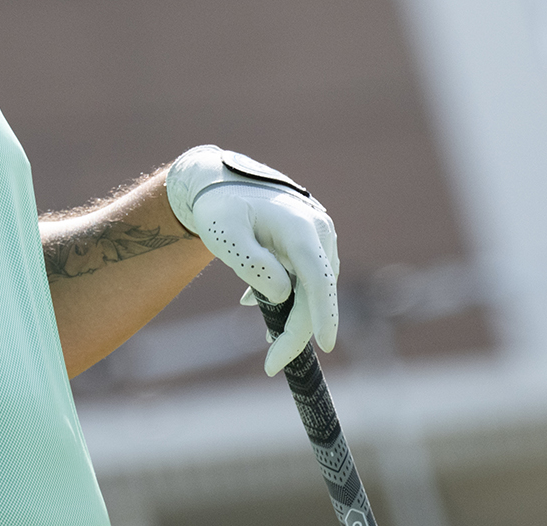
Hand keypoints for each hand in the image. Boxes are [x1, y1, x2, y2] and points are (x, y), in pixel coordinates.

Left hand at [166, 146, 338, 373]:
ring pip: (313, 287)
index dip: (324, 313)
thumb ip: (252, 264)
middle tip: (271, 365)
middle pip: (316, 291)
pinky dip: (287, 296)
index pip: (318, 277)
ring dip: (292, 314)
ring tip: (266, 336)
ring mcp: (318, 236)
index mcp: (299, 227)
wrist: (220, 180)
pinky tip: (255, 301)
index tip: (326, 345)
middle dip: (297, 330)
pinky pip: (306, 278)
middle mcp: (317, 231)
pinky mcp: (311, 243)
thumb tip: (282, 296)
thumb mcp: (225, 236)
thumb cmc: (220, 207)